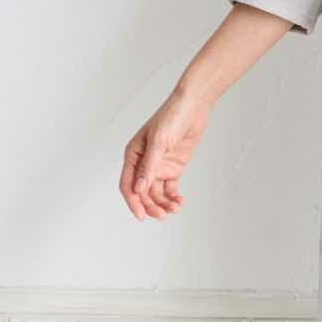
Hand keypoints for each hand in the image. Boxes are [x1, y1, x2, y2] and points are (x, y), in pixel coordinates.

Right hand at [120, 87, 209, 220]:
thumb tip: (139, 189)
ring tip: (175, 208)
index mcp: (133, 155)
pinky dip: (173, 197)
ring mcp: (159, 166)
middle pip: (142, 192)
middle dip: (151, 205)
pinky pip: (170, 188)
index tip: (141, 215)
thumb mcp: (159, 142)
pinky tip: (179, 202)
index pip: (128, 184)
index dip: (133, 202)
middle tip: (162, 215)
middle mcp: (143, 163)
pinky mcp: (173, 167)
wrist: (193, 106)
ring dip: (163, 203)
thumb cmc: (171, 117)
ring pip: (156, 193)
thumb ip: (149, 167)